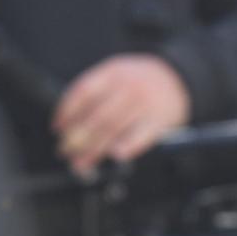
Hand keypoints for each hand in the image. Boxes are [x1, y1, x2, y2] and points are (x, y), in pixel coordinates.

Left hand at [53, 54, 190, 174]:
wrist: (179, 78)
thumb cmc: (142, 81)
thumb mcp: (118, 73)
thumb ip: (96, 92)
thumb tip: (67, 123)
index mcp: (114, 72)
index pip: (83, 91)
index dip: (66, 112)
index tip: (57, 128)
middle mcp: (128, 86)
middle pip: (96, 116)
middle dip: (76, 138)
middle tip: (65, 151)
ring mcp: (145, 103)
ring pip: (113, 129)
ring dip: (93, 150)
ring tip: (81, 163)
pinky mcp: (159, 119)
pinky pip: (140, 135)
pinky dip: (127, 146)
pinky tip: (115, 155)